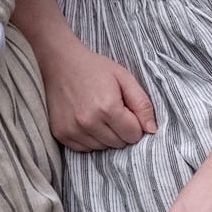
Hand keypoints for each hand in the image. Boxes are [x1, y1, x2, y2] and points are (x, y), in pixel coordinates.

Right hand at [41, 40, 155, 151]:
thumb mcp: (124, 77)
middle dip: (121, 130)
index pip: (134, 135)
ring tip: (98, 114)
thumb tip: (152, 130)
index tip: (126, 110)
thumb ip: (142, 104)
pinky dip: (89, 139)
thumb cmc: (94, 68)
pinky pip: (84, 149)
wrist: (60, 62)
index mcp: (107, 107)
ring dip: (105, 136)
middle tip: (112, 110)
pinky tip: (86, 120)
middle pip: (119, 144)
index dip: (134, 123)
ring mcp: (73, 130)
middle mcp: (89, 122)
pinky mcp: (61, 134)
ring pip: (102, 148)